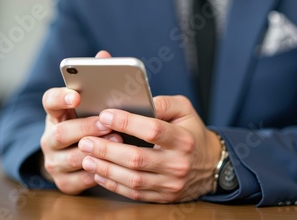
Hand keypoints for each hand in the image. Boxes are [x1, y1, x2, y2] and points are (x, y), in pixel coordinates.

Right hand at [40, 51, 120, 194]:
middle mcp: (49, 137)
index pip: (49, 101)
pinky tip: (114, 165)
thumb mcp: (90, 103)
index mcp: (55, 114)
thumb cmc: (90, 123)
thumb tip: (104, 56)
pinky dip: (97, 172)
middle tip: (107, 122)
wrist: (75, 158)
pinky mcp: (64, 182)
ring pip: (71, 157)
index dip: (61, 98)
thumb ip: (96, 80)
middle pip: (60, 133)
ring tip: (118, 141)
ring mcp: (54, 161)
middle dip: (86, 127)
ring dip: (95, 150)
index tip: (76, 95)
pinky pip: (80, 180)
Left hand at [78, 95, 221, 202]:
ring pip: (132, 179)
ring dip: (106, 168)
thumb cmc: (191, 132)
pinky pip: (134, 193)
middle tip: (86, 140)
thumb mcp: (185, 110)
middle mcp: (178, 164)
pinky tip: (98, 172)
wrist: (210, 166)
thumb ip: (163, 103)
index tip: (105, 115)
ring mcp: (170, 184)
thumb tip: (139, 100)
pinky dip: (113, 184)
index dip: (127, 123)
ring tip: (86, 156)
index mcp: (183, 139)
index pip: (152, 130)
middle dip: (107, 149)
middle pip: (137, 158)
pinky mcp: (163, 197)